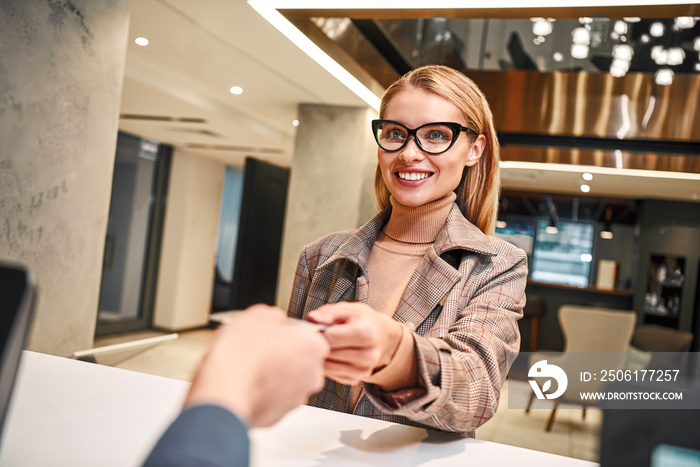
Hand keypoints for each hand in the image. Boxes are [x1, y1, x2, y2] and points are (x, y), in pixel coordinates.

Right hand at [185, 304, 328, 426]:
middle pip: (298, 359)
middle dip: (281, 354)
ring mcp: (296, 398)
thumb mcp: (260, 314)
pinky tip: (244, 383)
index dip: (285, 332)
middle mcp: (312, 375)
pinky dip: (260, 392)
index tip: (271, 332)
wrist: (225, 389)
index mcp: (313, 347)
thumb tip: (275, 322)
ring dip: (271, 374)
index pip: (306, 335)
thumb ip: (276, 317)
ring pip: (285, 380)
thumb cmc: (243, 354)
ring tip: (247, 366)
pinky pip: (271, 398)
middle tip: (258, 348)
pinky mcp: (278, 415)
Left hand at [308, 303, 402, 385]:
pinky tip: (332, 355)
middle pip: (329, 353)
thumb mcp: (349, 309)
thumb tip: (312, 318)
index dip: (319, 332)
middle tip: (317, 337)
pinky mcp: (356, 379)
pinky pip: (332, 375)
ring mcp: (363, 370)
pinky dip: (327, 366)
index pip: (331, 338)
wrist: (381, 336)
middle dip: (319, 345)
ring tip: (324, 345)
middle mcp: (368, 354)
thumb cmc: (362, 320)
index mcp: (366, 332)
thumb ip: (329, 312)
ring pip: (328, 366)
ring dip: (321, 356)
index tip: (316, 328)